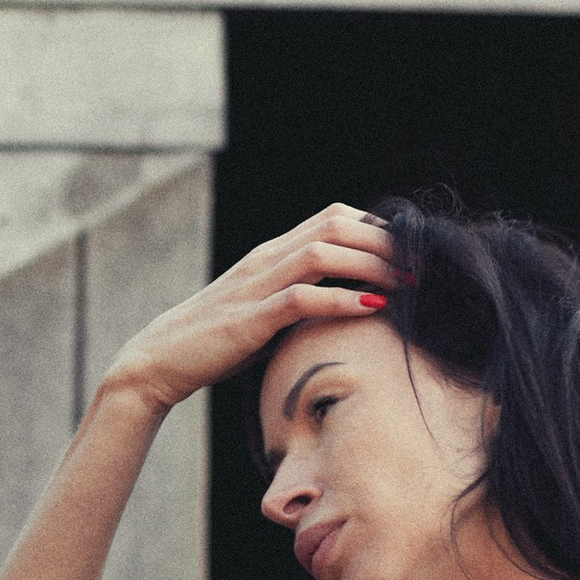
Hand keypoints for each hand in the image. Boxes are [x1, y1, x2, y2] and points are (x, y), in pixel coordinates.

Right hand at [92, 202, 397, 415]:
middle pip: (334, 226)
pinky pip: (302, 297)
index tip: (409, 253)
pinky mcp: (250, 318)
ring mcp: (256, 286)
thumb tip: (344, 306)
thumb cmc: (213, 343)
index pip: (331, 218)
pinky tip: (372, 308)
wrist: (157, 361)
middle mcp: (265, 260)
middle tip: (422, 266)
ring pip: (322, 253)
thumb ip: (297, 301)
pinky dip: (342, 299)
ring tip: (406, 284)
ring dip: (372, 265)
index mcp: (269, 255)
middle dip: (384, 243)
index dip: (375, 229)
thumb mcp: (263, 312)